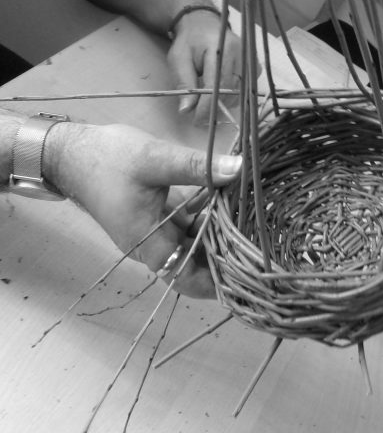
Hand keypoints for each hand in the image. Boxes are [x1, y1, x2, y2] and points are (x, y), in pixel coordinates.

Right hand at [45, 121, 241, 298]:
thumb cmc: (107, 159)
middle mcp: (151, 244)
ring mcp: (154, 231)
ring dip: (218, 231)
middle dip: (225, 253)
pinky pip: (187, 224)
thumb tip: (239, 169)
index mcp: (147, 242)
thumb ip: (198, 167)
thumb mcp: (155, 159)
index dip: (217, 281)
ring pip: (193, 241)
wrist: (72, 151)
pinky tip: (228, 200)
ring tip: (250, 220)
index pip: (187, 277)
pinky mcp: (157, 216)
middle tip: (258, 240)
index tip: (246, 273)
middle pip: (195, 262)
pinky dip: (206, 216)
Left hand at [167, 9, 240, 122]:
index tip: (197, 120)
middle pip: (230, 91)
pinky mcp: (255, 66)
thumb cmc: (190, 42)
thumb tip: (186, 109)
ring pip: (240, 93)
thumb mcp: (179, 59)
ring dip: (224, 103)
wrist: (204, 24)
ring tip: (208, 102)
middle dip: (214, 107)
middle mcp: (240, 53)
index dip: (207, 106)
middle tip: (200, 115)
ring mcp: (250, 59)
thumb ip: (183, 82)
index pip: (216, 84)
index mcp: (220, 48)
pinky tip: (221, 93)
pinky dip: (233, 96)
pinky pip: (246, 89)